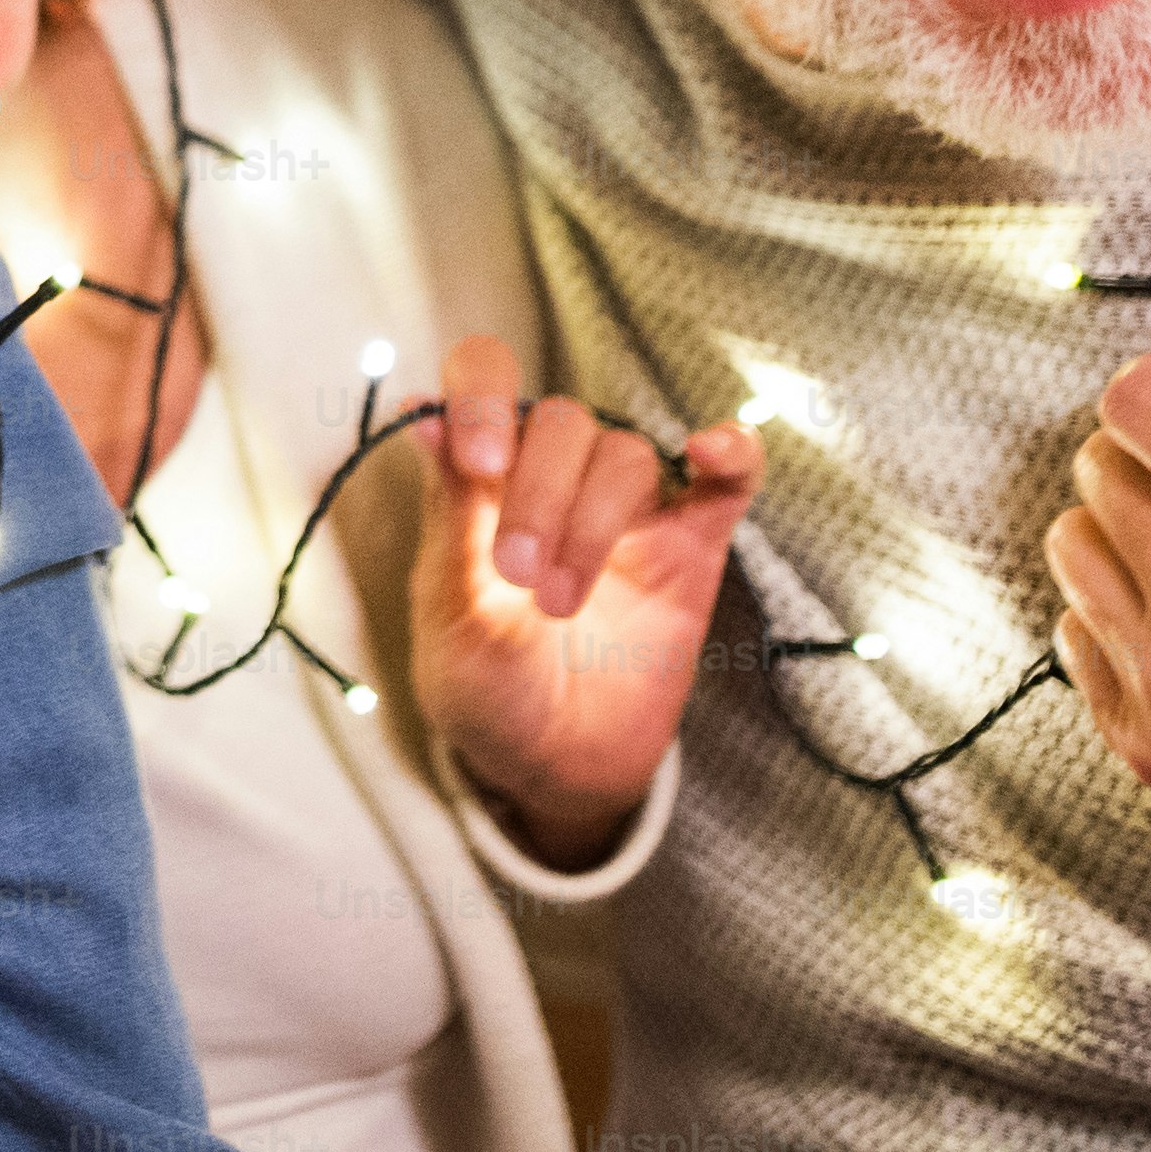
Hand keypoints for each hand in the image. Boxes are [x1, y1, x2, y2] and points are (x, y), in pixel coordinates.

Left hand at [408, 337, 761, 869]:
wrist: (552, 771)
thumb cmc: (484, 688)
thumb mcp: (448, 612)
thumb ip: (448, 515)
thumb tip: (420, 410)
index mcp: (482, 475)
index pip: (484, 379)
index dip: (483, 397)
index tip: (478, 463)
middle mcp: (555, 476)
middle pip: (563, 422)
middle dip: (539, 495)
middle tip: (519, 576)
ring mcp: (629, 509)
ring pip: (626, 453)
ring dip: (593, 521)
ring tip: (559, 603)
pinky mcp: (692, 547)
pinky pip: (727, 478)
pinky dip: (730, 452)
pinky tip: (712, 450)